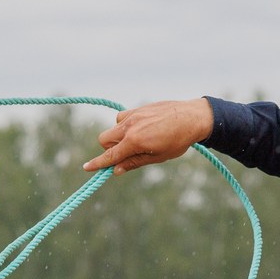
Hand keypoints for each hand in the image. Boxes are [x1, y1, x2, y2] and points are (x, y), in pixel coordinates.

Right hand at [85, 99, 213, 173]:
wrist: (192, 117)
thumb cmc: (178, 141)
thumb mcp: (157, 157)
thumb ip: (134, 162)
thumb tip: (116, 170)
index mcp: (135, 141)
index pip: (110, 155)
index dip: (97, 163)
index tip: (86, 167)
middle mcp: (130, 126)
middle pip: (104, 139)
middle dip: (109, 148)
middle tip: (126, 153)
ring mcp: (133, 115)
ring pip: (113, 127)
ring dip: (118, 136)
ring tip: (138, 140)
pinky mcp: (138, 108)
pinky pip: (122, 118)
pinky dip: (126, 125)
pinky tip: (142, 128)